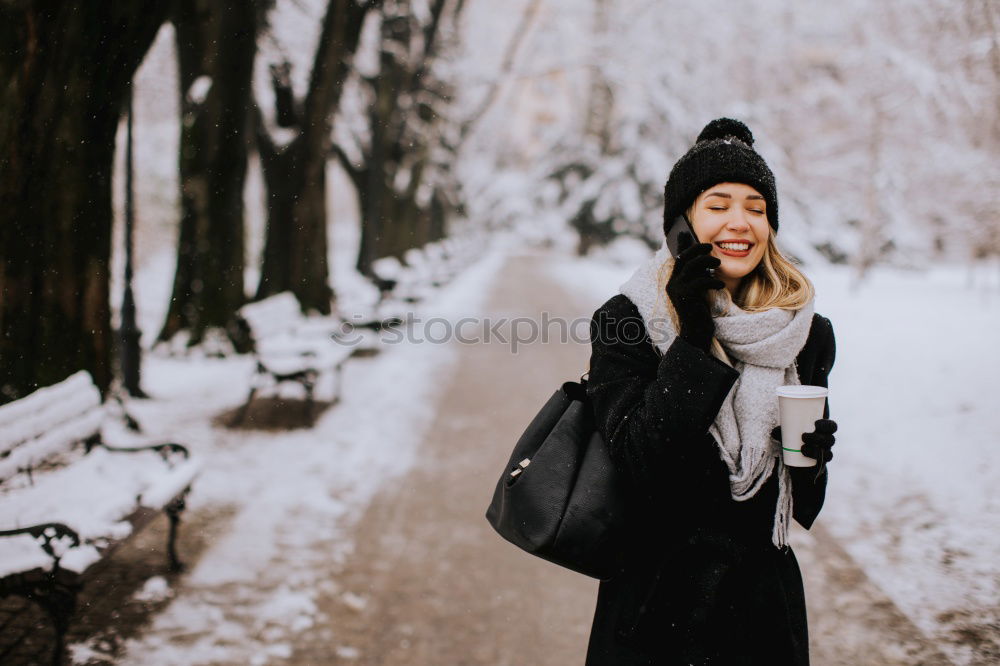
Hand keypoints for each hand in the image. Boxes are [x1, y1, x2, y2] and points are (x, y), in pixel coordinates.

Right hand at [666, 232, 724, 351]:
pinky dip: (713, 280)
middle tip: (711, 247)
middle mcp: (672, 283)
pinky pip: (701, 281)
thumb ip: (697, 275)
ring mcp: (677, 289)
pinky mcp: (685, 295)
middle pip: (684, 257)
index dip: (682, 244)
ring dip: (707, 262)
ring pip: (692, 266)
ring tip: (718, 264)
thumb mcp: (698, 289)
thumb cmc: (700, 311)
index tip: (684, 231)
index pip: (678, 258)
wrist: (696, 331)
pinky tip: (720, 285)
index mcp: (674, 281)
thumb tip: (704, 259)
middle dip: (697, 248)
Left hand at [771, 419, 837, 476]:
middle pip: (830, 439)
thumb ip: (782, 432)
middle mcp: (827, 442)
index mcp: (822, 431)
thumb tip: (773, 432)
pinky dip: (815, 458)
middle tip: (803, 436)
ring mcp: (825, 453)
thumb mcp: (788, 435)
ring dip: (815, 450)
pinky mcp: (822, 463)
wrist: (797, 461)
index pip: (831, 426)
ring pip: (828, 451)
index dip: (826, 424)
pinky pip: (823, 462)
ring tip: (802, 448)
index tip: (815, 423)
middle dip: (818, 437)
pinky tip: (806, 455)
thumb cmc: (794, 441)